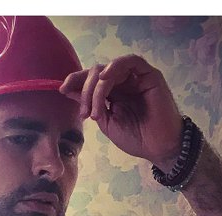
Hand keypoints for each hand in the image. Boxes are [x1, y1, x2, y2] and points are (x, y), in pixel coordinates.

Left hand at [59, 55, 183, 169]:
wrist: (159, 148)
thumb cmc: (137, 139)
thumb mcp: (107, 124)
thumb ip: (91, 106)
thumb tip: (69, 91)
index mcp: (113, 93)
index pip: (91, 80)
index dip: (76, 81)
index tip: (62, 90)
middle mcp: (124, 83)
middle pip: (96, 73)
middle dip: (85, 91)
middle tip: (84, 114)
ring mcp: (136, 78)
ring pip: (109, 70)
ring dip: (97, 88)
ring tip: (95, 110)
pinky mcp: (149, 75)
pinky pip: (131, 61)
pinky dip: (116, 67)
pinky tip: (105, 78)